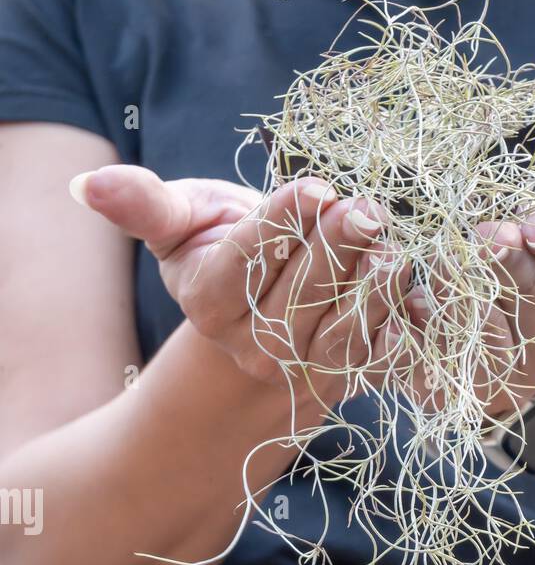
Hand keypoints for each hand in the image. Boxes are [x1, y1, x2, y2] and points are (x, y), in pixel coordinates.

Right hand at [69, 166, 408, 408]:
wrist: (255, 327)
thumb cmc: (220, 255)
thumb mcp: (181, 225)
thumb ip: (144, 206)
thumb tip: (86, 185)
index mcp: (210, 304)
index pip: (245, 265)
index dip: (280, 227)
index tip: (313, 187)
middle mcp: (255, 346)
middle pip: (298, 297)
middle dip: (335, 250)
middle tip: (366, 208)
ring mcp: (302, 370)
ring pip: (341, 334)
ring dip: (373, 293)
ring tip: (394, 249)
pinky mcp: (345, 380)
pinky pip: (376, 363)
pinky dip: (401, 332)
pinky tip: (418, 296)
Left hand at [395, 179, 534, 420]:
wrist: (508, 353)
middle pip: (531, 298)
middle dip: (507, 263)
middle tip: (485, 236)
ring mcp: (504, 377)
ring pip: (479, 331)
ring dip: (456, 289)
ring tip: (440, 256)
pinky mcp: (452, 392)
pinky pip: (427, 361)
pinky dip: (412, 331)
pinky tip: (405, 304)